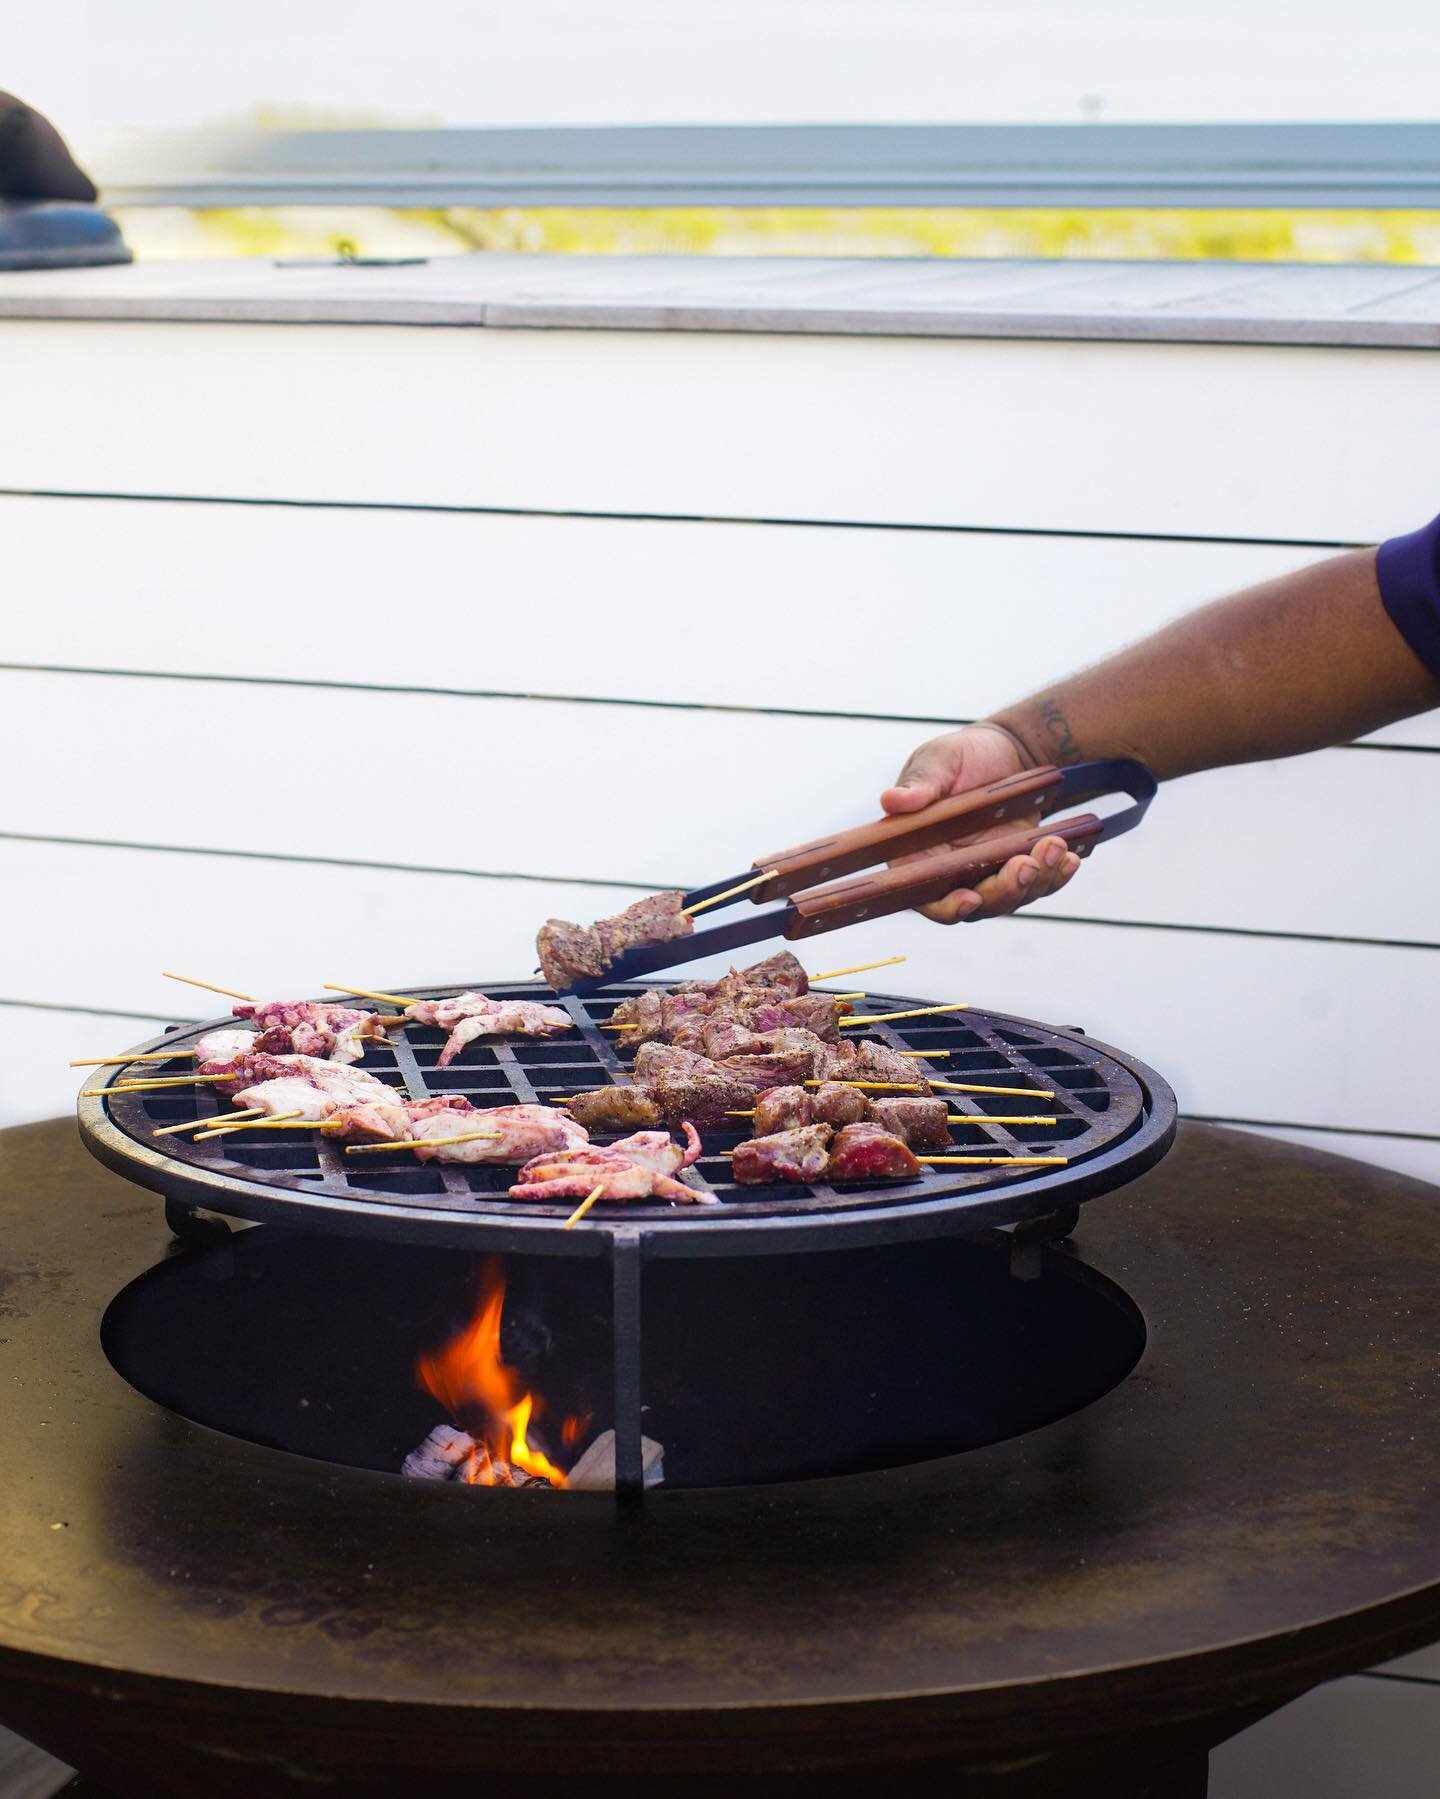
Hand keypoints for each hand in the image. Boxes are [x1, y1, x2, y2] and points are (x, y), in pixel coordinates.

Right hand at [880, 725, 1081, 923]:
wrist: (1005, 752)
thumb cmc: (961, 756)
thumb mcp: (938, 760)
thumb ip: (918, 784)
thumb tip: (892, 800)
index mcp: (916, 855)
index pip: (925, 895)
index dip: (946, 906)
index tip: (970, 898)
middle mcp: (949, 874)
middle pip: (975, 905)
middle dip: (1004, 891)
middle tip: (1027, 864)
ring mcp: (985, 875)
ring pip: (1010, 898)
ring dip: (1036, 881)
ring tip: (1054, 845)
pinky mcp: (1017, 869)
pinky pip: (1038, 884)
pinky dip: (1055, 875)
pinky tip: (1068, 856)